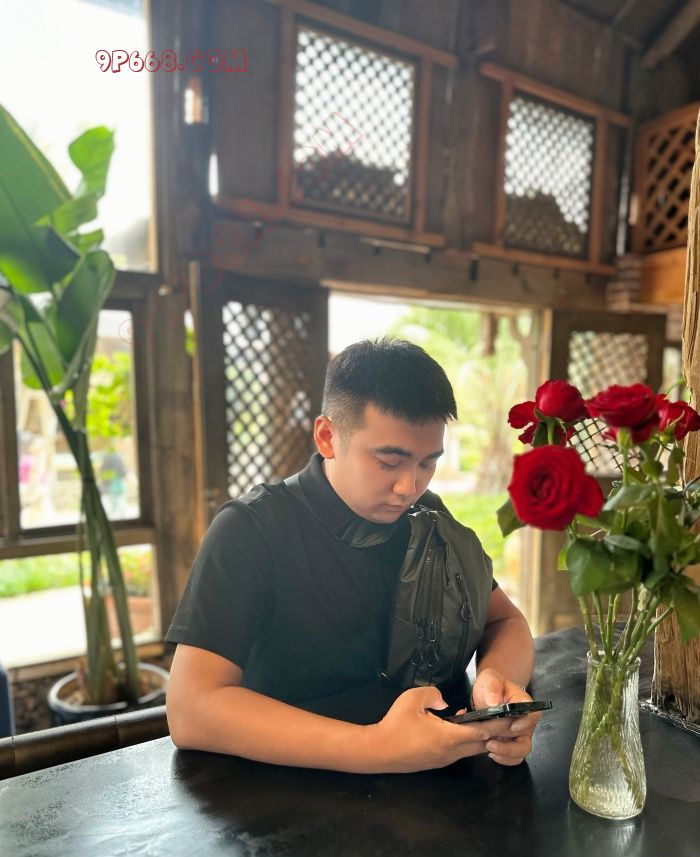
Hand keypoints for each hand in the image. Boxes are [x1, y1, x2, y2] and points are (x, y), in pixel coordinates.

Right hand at [366, 686, 517, 773]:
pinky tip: (463, 725)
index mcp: (449, 737)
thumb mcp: (412, 699)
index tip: (509, 715)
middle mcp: (452, 751)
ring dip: (482, 736)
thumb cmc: (396, 724)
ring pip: (472, 749)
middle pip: (483, 744)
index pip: (482, 732)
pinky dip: (469, 739)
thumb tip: (445, 701)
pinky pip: (461, 750)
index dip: (498, 724)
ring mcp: (445, 758)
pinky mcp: (438, 761)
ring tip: (488, 719)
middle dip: (497, 732)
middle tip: (508, 718)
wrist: (379, 750)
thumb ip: (433, 694)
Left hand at [470, 668, 540, 766]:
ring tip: (489, 750)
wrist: (486, 692)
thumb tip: (494, 703)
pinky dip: (503, 758)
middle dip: (511, 748)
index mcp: (524, 704)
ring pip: (520, 752)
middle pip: (527, 741)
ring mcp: (518, 735)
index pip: (533, 715)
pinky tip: (489, 753)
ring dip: (506, 755)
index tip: (512, 727)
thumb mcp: (490, 679)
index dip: (526, 723)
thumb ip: (492, 687)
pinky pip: (512, 757)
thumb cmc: (492, 684)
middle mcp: (525, 722)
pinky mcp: (509, 742)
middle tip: (491, 744)